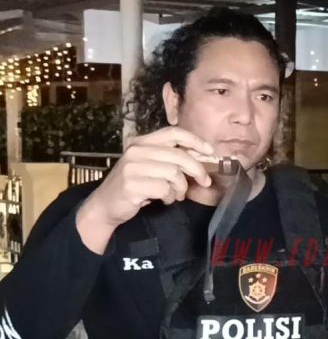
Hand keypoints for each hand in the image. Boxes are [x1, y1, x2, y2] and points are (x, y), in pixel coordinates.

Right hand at [76, 126, 213, 252]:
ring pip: (174, 173)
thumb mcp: (150, 166)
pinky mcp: (132, 185)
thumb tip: (202, 156)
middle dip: (198, 170)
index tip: (210, 151)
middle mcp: (136, 151)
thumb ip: (170, 158)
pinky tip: (163, 200)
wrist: (105, 206)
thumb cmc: (134, 186)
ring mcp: (132, 167)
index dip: (195, 140)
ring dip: (180, 188)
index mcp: (141, 142)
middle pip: (179, 155)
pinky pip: (165, 189)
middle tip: (204, 182)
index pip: (173, 132)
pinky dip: (170, 197)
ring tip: (175, 195)